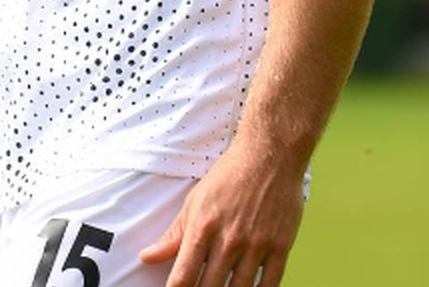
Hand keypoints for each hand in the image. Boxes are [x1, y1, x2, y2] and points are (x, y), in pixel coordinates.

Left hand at [138, 146, 304, 286]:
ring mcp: (256, 244)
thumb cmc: (230, 176)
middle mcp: (229, 240)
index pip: (183, 277)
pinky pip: (270, 283)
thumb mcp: (195, 202)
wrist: (270, 154)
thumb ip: (173, 235)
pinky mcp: (280, 246)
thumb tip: (147, 257)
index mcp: (203, 228)